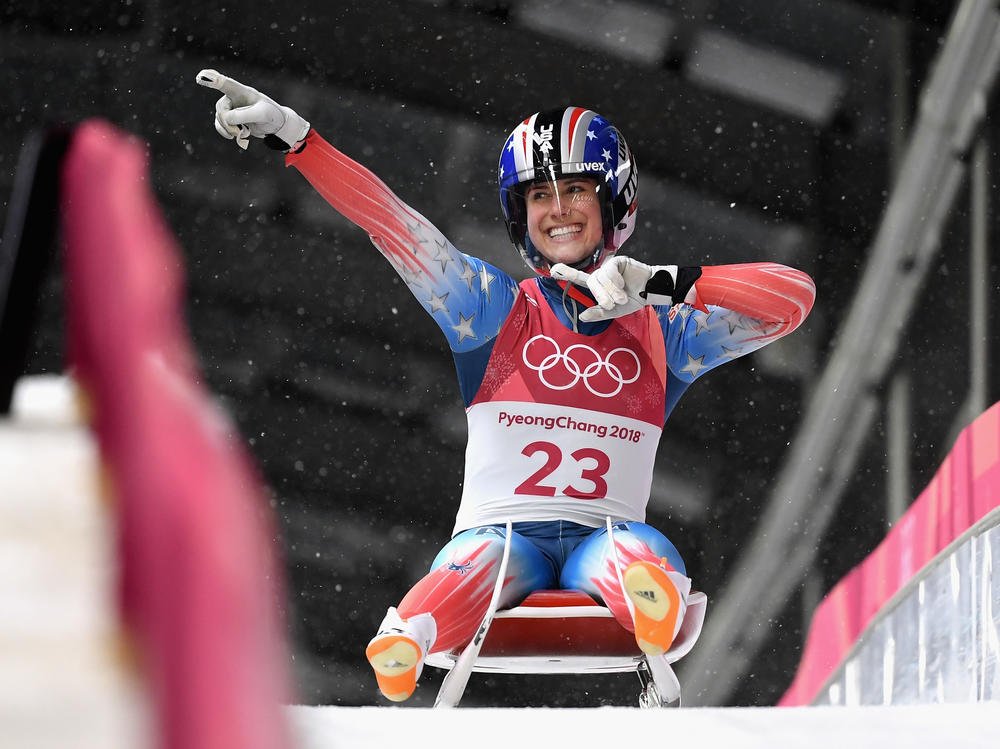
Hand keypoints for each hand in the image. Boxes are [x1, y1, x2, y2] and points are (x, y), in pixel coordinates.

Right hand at [195, 69, 309, 150]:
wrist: (277, 125)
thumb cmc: (272, 115)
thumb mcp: (262, 114)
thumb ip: (244, 115)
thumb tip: (226, 118)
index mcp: (242, 92)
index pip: (225, 84)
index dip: (212, 79)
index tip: (200, 76)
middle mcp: (234, 97)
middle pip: (220, 108)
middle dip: (228, 123)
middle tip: (240, 132)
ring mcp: (231, 108)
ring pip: (220, 118)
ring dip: (229, 130)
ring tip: (243, 134)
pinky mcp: (232, 118)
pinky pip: (220, 125)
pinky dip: (226, 133)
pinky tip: (236, 137)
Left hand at [550, 256, 679, 321]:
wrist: (651, 292)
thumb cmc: (633, 300)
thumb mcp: (614, 311)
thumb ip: (598, 313)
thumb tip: (582, 316)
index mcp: (598, 286)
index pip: (579, 278)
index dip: (566, 274)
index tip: (553, 270)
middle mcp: (601, 275)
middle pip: (591, 282)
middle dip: (600, 295)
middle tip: (612, 304)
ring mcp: (609, 267)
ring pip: (600, 277)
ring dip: (610, 290)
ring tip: (622, 298)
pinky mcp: (618, 261)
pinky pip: (609, 269)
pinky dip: (614, 280)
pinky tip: (622, 284)